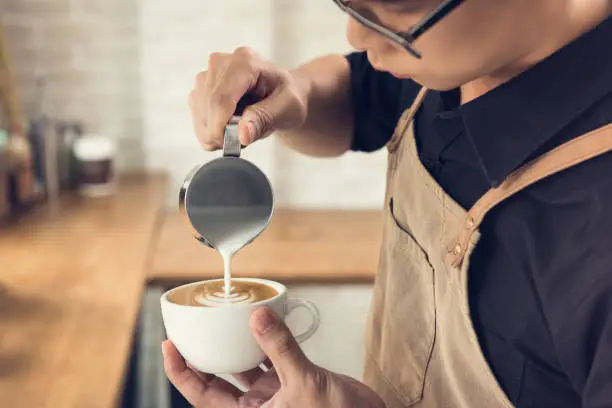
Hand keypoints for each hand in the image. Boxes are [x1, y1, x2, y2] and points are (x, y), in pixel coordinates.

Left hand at [162, 307, 385, 407]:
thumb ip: (280, 348)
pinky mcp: (290, 385)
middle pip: (216, 381)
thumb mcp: (305, 383)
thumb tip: (256, 317)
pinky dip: (265, 343)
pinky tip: (261, 323)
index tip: (170, 346)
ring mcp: (272, 397)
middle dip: (203, 356)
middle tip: (192, 328)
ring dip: (233, 346)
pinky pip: (269, 360)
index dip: (181, 372)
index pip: (202, 395)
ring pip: (242, 368)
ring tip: (222, 321)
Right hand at [190, 47, 307, 150]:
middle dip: (220, 132)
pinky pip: (197, 117)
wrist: (281, 92)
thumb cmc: (287, 97)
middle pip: (208, 107)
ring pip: (200, 114)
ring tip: (242, 128)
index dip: (220, 127)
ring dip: (216, 132)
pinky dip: (210, 130)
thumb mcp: (288, 109)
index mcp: (245, 62)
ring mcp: (207, 74)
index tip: (229, 146)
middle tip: (244, 139)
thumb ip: (265, 119)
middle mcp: (221, 63)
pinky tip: (230, 126)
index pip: (221, 98)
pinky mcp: (200, 88)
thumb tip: (242, 135)